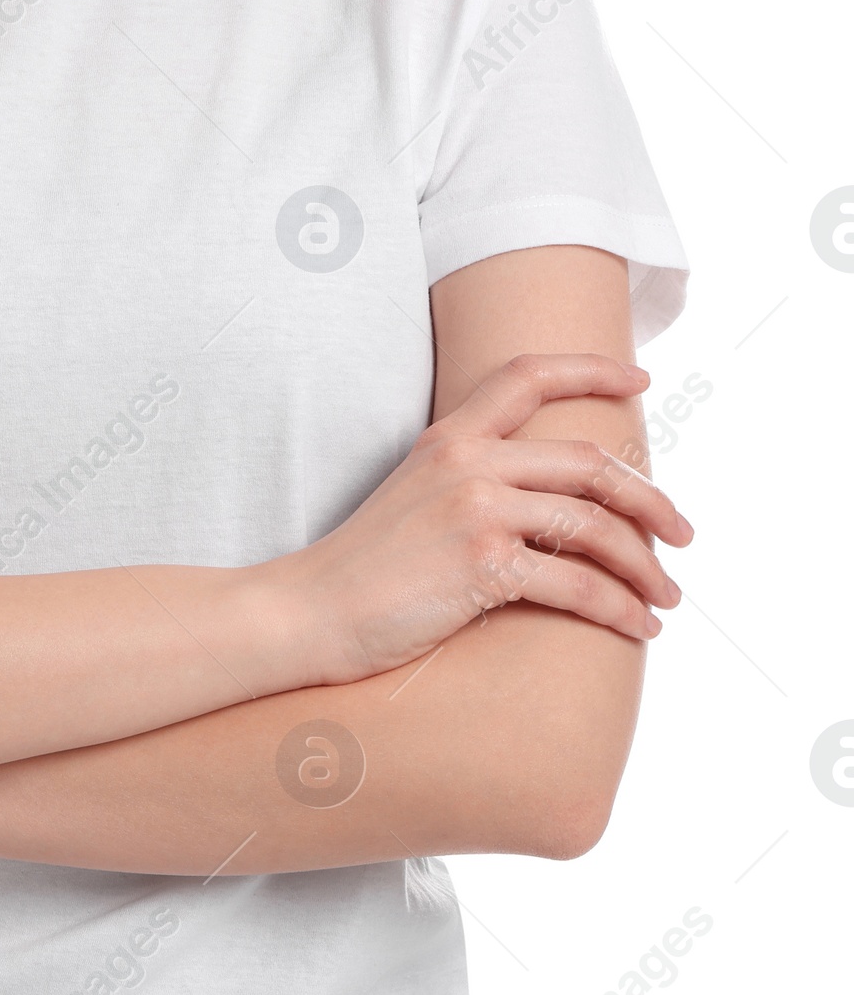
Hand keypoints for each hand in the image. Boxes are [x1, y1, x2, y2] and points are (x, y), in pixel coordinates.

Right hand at [260, 353, 692, 684]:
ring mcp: (475, 510)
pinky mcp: (481, 565)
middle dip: (651, 499)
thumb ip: (473, 479)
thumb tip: (550, 502)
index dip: (592, 367)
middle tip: (683, 535)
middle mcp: (467, 461)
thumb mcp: (417, 495)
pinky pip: (578, 585)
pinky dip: (619, 609)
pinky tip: (637, 627)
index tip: (640, 375)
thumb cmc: (366, 566)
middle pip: (588, 461)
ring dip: (644, 566)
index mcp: (450, 437)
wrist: (311, 610)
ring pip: (594, 524)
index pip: (528, 375)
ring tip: (667, 597)